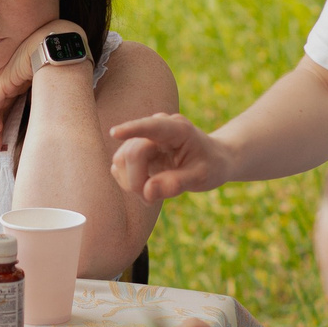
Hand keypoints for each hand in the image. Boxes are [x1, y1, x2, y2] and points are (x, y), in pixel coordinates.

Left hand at [0, 19, 83, 150]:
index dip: (9, 119)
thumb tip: (57, 119)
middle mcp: (14, 80)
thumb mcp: (57, 85)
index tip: (9, 137)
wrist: (62, 49)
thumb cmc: (66, 63)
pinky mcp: (4, 81)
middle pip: (1, 107)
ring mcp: (7, 80)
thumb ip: (50, 99)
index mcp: (25, 79)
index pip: (12, 102)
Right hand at [109, 112, 231, 200]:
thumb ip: (176, 184)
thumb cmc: (210, 165)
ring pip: (121, 161)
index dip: (132, 129)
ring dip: (133, 183)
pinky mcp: (133, 151)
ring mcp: (142, 138)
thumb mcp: (201, 177)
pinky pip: (119, 167)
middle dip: (137, 182)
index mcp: (177, 129)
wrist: (212, 159)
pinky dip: (130, 182)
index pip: (151, 126)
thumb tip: (147, 192)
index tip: (115, 133)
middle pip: (132, 154)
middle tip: (152, 200)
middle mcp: (156, 129)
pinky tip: (148, 184)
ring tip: (155, 191)